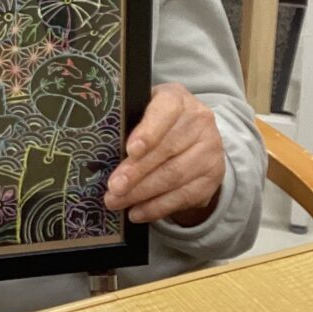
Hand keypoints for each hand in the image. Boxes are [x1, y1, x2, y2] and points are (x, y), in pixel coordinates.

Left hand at [103, 83, 224, 226]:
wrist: (193, 136)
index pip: (165, 111)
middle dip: (136, 172)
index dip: (148, 132)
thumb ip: (128, 122)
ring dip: (142, 193)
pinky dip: (157, 207)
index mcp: (177, 98)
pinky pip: (183, 196)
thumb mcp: (142, 111)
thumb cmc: (156, 121)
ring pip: (173, 175)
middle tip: (113, 188)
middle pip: (166, 150)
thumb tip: (100, 149)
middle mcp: (199, 121)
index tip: (130, 150)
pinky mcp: (212, 177)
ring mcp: (210, 149)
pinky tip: (137, 212)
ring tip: (117, 201)